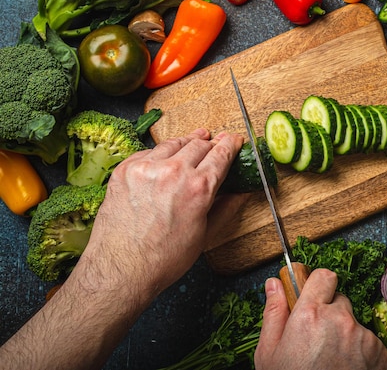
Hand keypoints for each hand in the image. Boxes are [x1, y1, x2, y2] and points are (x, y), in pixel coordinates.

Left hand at [77, 128, 245, 300]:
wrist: (122, 269)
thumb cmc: (164, 258)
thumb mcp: (205, 235)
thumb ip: (226, 208)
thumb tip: (241, 192)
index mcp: (199, 188)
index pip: (221, 154)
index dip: (230, 144)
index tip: (233, 140)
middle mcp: (173, 172)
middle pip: (199, 144)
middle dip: (210, 144)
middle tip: (214, 145)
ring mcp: (146, 168)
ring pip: (173, 143)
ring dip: (186, 144)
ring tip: (191, 145)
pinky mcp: (125, 170)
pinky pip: (148, 153)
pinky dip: (160, 155)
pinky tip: (164, 162)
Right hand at [255, 268, 386, 369]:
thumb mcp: (269, 353)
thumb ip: (274, 313)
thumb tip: (274, 284)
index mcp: (310, 315)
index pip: (323, 276)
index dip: (317, 285)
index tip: (313, 297)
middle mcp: (340, 320)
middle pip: (339, 301)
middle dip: (329, 314)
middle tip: (317, 340)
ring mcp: (363, 336)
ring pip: (353, 323)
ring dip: (344, 335)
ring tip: (331, 362)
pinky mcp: (380, 352)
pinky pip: (368, 341)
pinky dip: (360, 352)